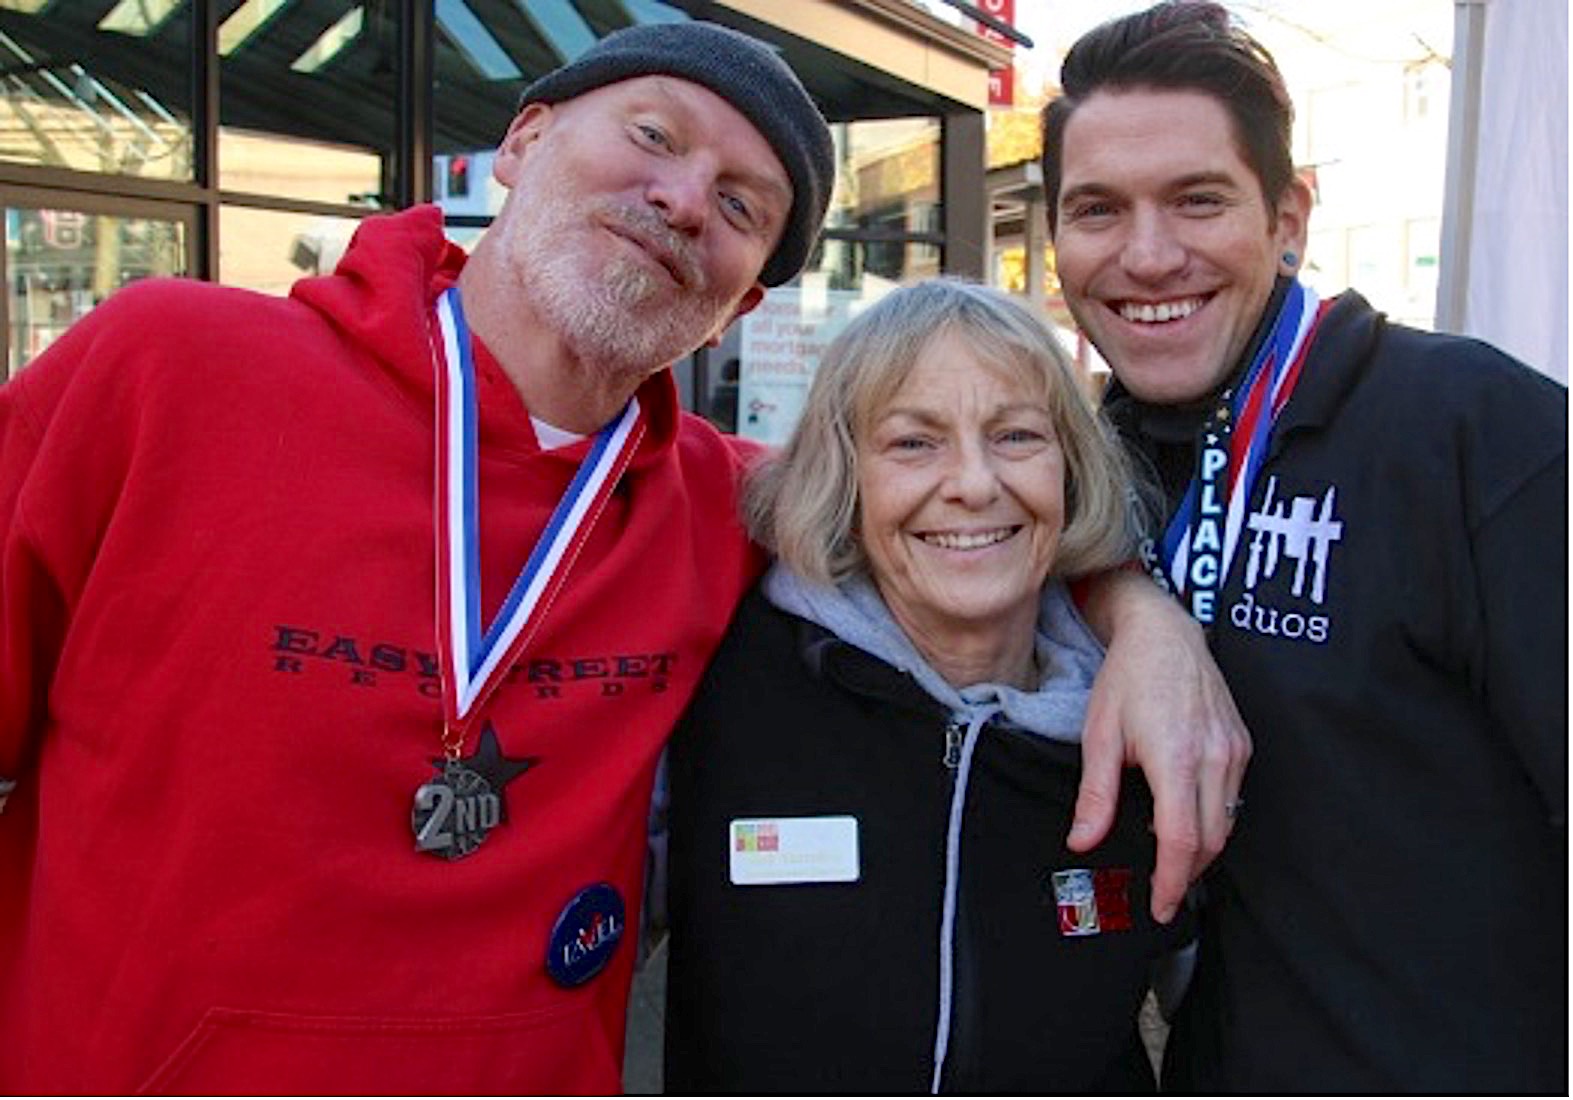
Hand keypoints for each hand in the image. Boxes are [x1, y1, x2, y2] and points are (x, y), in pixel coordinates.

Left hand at [1072, 570, 1249, 921]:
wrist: (1164, 633)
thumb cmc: (1127, 678)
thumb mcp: (1099, 736)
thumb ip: (1095, 795)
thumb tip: (1082, 841)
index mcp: (1176, 757)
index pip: (1181, 839)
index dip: (1171, 881)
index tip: (1160, 906)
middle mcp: (1215, 757)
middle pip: (1211, 840)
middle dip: (1186, 873)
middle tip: (1161, 893)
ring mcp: (1235, 751)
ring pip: (1226, 822)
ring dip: (1199, 848)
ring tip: (1168, 858)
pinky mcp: (1242, 745)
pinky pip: (1232, 798)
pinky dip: (1211, 819)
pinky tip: (1182, 817)